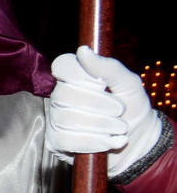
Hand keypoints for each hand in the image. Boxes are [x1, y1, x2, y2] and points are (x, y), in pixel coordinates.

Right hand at [47, 46, 162, 176]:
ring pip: (66, 118)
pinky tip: (110, 142)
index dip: (79, 74)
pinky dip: (93, 141)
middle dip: (98, 105)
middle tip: (120, 111)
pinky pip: (66, 139)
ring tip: (120, 128)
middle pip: (64, 95)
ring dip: (100, 125)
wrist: (136, 140)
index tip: (101, 84)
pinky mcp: (55, 141)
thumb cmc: (132, 108)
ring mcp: (55, 119)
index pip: (62, 66)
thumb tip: (83, 51)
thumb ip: (109, 67)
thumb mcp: (128, 84)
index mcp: (76, 77)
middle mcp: (60, 96)